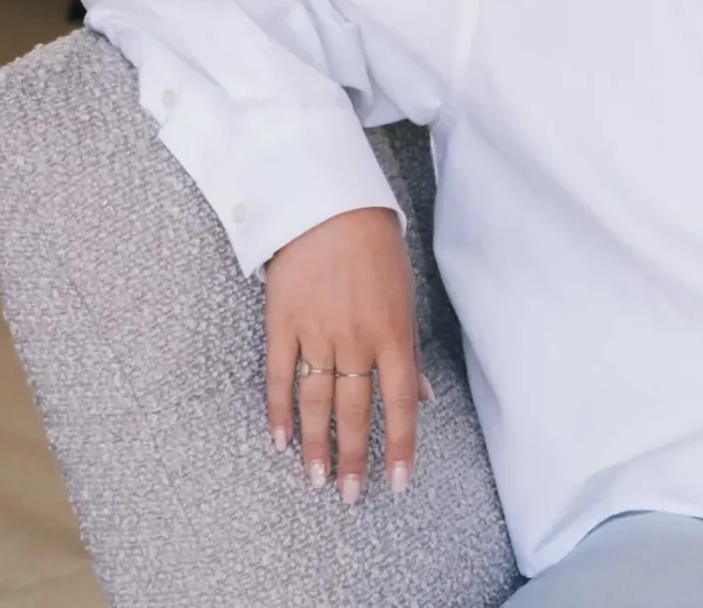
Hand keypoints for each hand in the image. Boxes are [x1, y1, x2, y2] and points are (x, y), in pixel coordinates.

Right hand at [264, 205, 431, 502]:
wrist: (329, 207)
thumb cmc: (377, 251)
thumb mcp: (405, 298)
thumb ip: (409, 353)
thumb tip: (423, 399)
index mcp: (393, 333)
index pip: (399, 403)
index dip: (398, 445)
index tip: (397, 481)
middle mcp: (356, 339)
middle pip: (354, 410)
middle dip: (354, 457)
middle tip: (351, 495)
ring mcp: (317, 333)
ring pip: (315, 402)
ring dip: (315, 445)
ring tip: (316, 479)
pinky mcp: (282, 323)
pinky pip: (279, 376)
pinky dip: (279, 411)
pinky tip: (279, 440)